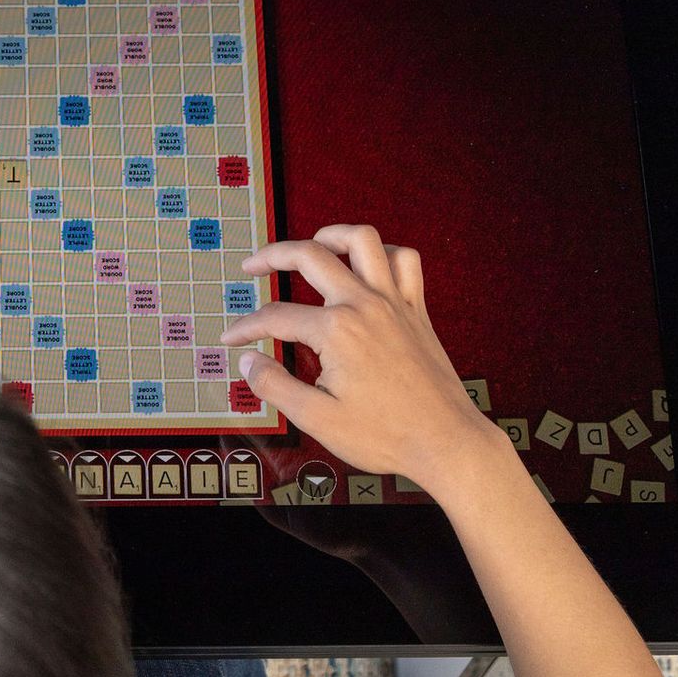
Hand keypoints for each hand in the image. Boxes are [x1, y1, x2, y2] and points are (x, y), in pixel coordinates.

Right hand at [218, 225, 505, 492]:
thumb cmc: (386, 435)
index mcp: (336, 331)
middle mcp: (364, 305)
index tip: (232, 340)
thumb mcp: (318, 419)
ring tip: (311, 245)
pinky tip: (367, 266)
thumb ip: (275, 386)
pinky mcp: (416, 310)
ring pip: (363, 240)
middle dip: (272, 255)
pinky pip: (404, 261)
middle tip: (251, 266)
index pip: (275, 318)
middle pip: (310, 256)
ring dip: (331, 234)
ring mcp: (394, 302)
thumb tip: (249, 361)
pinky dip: (384, 253)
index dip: (246, 328)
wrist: (445, 442)